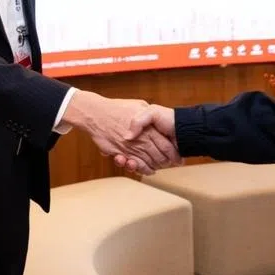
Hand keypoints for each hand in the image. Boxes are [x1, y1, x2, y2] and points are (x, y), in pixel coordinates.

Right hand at [64, 92, 181, 174]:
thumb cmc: (116, 108)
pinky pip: (134, 165)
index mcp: (148, 128)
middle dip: (167, 163)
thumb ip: (148, 114)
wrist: (96, 113)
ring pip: (147, 163)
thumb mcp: (139, 105)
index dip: (174, 154)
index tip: (179, 158)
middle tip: (171, 164)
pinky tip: (147, 170)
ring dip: (155, 167)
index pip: (166, 145)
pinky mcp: (120, 153)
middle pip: (159, 157)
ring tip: (159, 167)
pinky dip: (141, 169)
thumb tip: (157, 121)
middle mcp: (140, 139)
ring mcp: (130, 147)